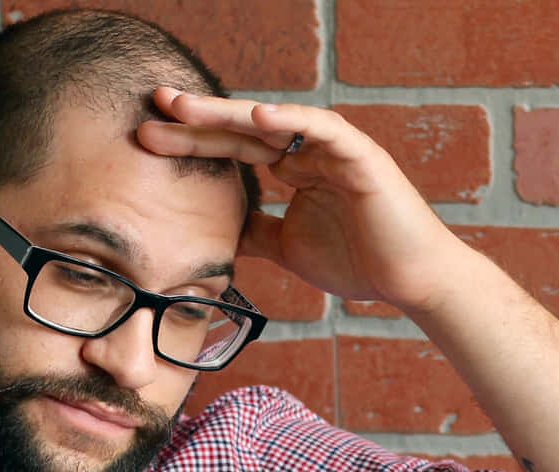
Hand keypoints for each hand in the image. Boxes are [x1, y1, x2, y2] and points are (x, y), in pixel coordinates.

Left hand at [136, 91, 474, 315]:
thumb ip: (256, 233)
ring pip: (276, 122)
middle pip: (244, 128)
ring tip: (187, 107)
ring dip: (230, 113)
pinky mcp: (362, 157)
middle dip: (198, 117)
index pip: (234, 148)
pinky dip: (292, 121)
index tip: (148, 137)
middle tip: (154, 103)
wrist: (411, 282)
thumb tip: (220, 232)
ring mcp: (335, 150)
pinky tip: (257, 117)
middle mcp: (311, 152)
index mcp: (295, 169)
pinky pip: (323, 130)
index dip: (192, 141)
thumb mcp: (289, 248)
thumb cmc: (360, 263)